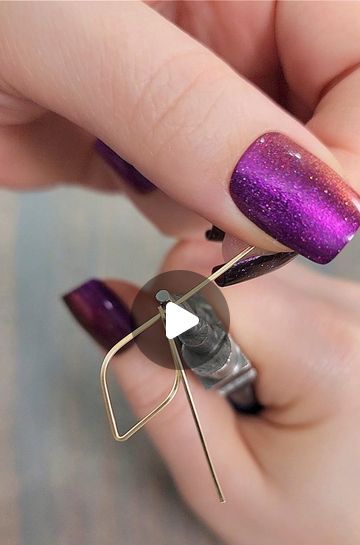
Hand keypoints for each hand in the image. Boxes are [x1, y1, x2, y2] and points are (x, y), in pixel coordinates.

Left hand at [0, 1, 359, 259]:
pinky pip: (197, 198)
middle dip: (278, 191)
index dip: (347, 149)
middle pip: (317, 126)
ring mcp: (188, 94)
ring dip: (213, 206)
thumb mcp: (64, 29)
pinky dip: (173, 212)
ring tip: (139, 176)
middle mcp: (228, 29)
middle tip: (228, 230)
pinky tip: (124, 178)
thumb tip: (308, 206)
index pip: (358, 59)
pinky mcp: (150, 145)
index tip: (304, 222)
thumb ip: (185, 108)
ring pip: (256, 177)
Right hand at [64, 239, 359, 544]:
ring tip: (256, 390)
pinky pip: (280, 285)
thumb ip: (157, 389)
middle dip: (199, 320)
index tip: (174, 373)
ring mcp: (359, 302)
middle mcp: (354, 310)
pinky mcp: (355, 306)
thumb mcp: (216, 478)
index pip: (211, 283)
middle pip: (231, 270)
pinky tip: (279, 375)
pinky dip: (259, 322)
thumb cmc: (308, 532)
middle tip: (221, 394)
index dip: (170, 317)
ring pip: (251, 271)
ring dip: (230, 321)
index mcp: (328, 354)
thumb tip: (108, 300)